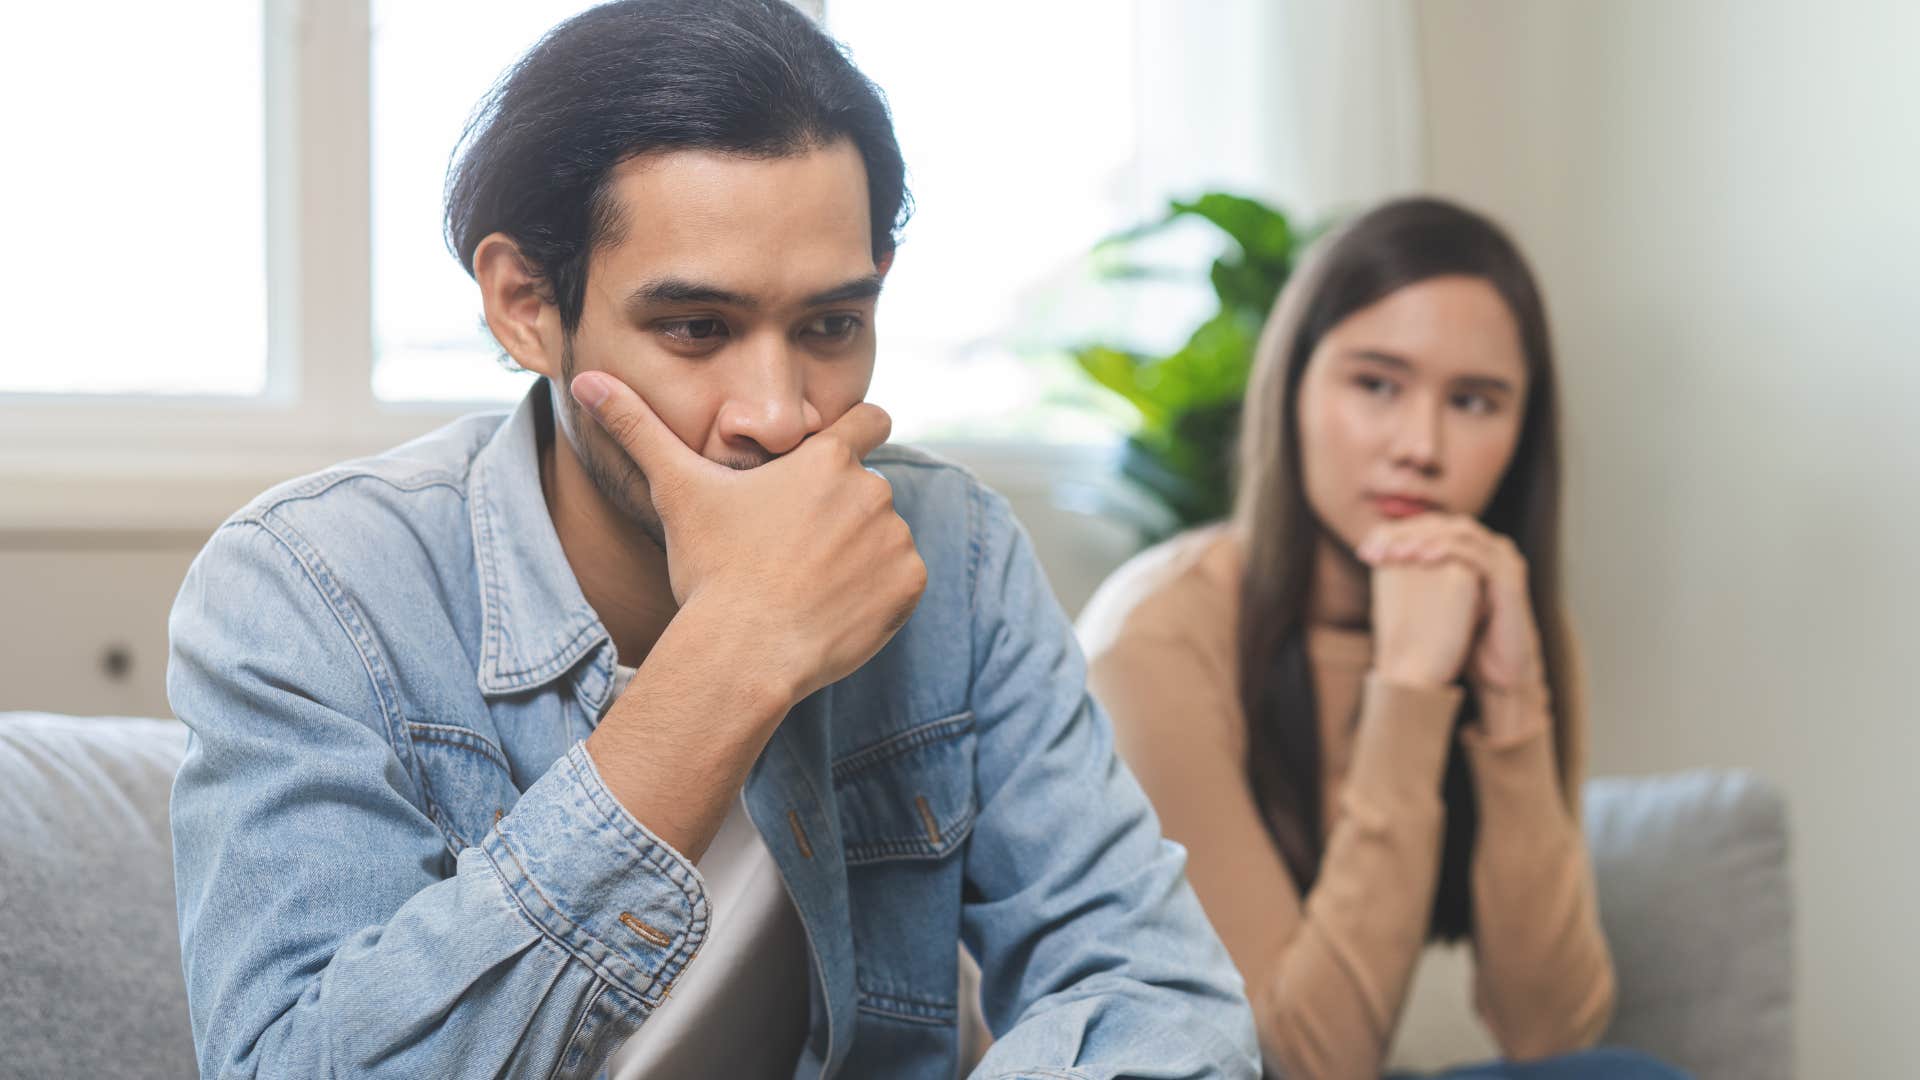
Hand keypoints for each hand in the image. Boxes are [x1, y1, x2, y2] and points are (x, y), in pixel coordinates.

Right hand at [572, 371, 927, 705]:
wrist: (743, 653)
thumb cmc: (710, 571)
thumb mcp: (676, 492)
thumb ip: (637, 429)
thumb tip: (584, 380)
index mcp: (825, 460)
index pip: (869, 420)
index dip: (862, 431)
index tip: (847, 451)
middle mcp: (870, 490)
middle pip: (864, 492)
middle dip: (837, 516)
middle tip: (791, 553)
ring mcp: (894, 540)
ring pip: (882, 538)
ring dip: (857, 556)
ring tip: (807, 585)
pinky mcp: (907, 586)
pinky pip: (900, 581)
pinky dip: (876, 594)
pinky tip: (832, 610)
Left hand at [1358, 515, 1544, 694]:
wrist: (1500, 671)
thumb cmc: (1465, 638)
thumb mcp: (1433, 602)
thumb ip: (1412, 577)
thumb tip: (1371, 558)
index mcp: (1470, 550)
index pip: (1428, 527)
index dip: (1394, 535)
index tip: (1363, 552)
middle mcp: (1489, 548)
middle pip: (1442, 523)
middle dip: (1405, 532)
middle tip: (1374, 547)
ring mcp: (1503, 559)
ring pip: (1460, 531)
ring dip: (1424, 538)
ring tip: (1395, 551)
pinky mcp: (1509, 576)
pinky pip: (1476, 553)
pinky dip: (1447, 550)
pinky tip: (1422, 559)